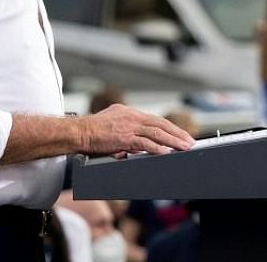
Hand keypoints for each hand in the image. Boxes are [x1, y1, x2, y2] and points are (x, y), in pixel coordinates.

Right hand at [80, 104, 194, 156]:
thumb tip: (136, 148)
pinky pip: (144, 142)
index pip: (155, 120)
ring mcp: (128, 126)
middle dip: (177, 133)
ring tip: (185, 147)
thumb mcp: (112, 128)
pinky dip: (156, 147)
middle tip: (190, 141)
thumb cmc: (91, 133)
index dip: (170, 128)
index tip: (180, 134)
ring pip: (157, 132)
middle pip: (161, 124)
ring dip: (173, 141)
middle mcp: (132, 117)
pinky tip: (166, 152)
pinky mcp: (124, 137)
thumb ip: (126, 135)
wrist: (77, 132)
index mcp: (129, 113)